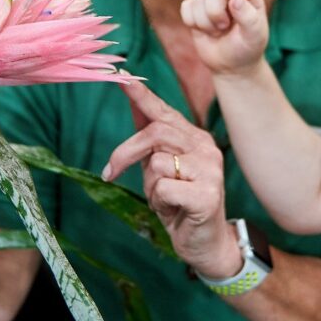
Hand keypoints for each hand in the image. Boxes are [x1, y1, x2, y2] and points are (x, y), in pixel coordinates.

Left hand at [103, 81, 241, 278]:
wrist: (205, 243)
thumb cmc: (179, 204)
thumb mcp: (159, 170)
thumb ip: (150, 141)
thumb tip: (135, 105)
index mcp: (194, 138)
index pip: (164, 111)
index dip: (142, 95)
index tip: (122, 77)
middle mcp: (205, 147)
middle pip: (155, 133)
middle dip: (126, 152)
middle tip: (110, 172)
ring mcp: (210, 170)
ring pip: (157, 163)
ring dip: (150, 187)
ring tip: (164, 200)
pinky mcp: (208, 194)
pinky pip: (165, 189)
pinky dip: (159, 203)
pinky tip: (174, 212)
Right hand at [180, 0, 268, 75]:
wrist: (232, 66)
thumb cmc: (248, 48)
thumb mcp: (254, 36)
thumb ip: (248, 17)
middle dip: (214, 13)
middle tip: (224, 27)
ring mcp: (211, 1)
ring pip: (197, 0)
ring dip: (205, 22)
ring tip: (218, 31)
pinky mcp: (196, 10)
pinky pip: (186, 7)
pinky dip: (192, 22)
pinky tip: (205, 31)